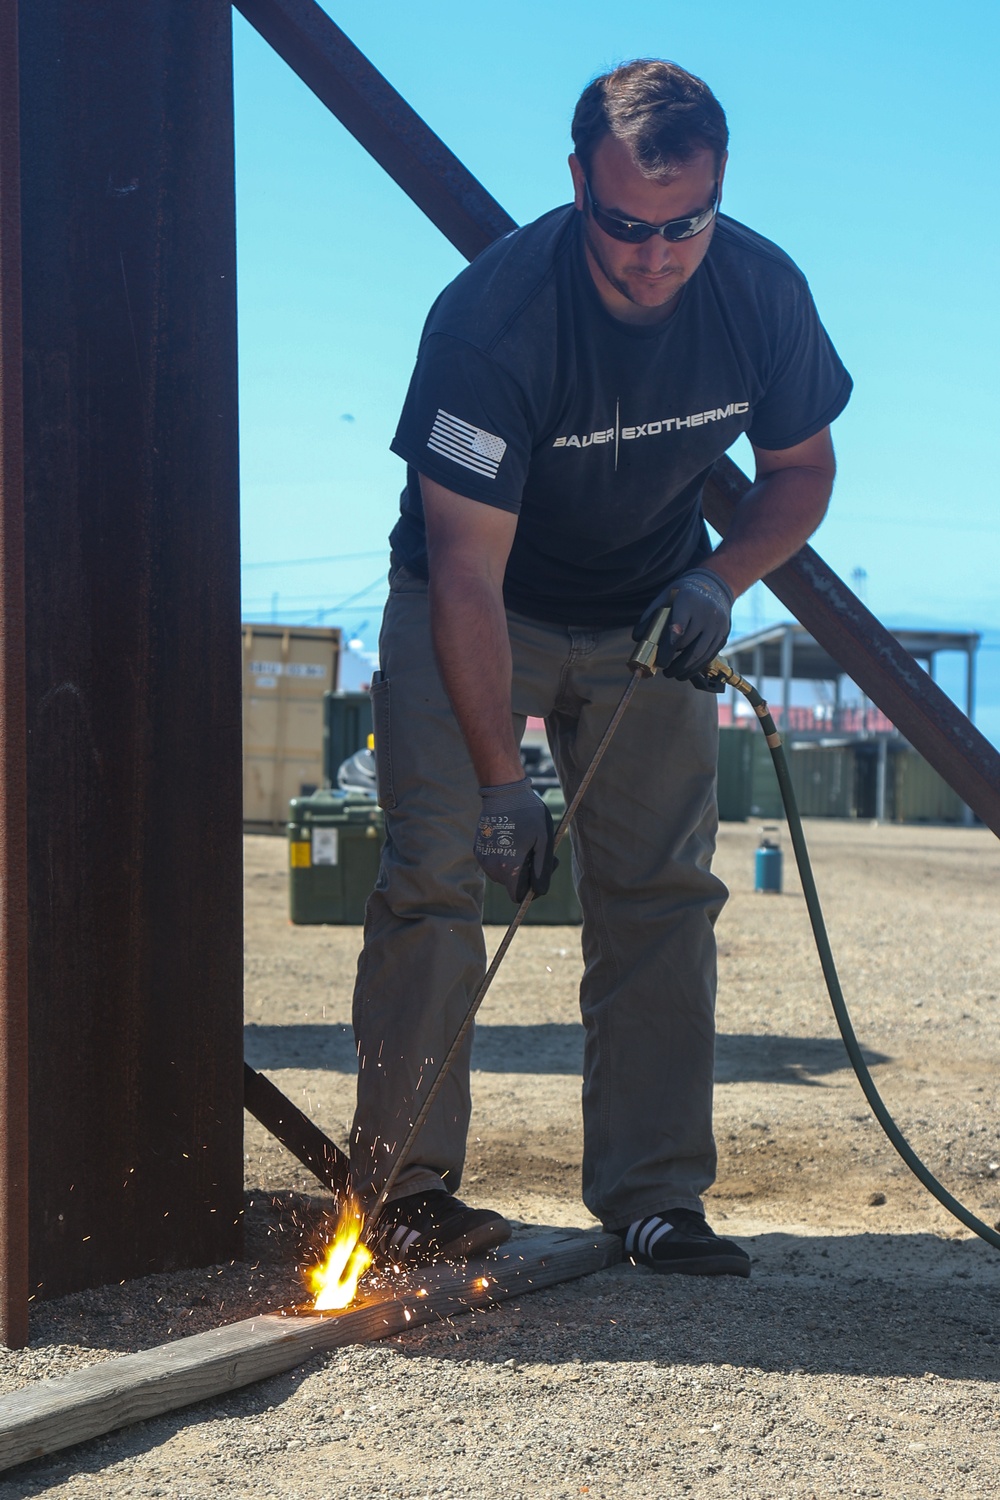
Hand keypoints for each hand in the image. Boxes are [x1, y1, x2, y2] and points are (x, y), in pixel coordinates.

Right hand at [475, 777, 555, 901]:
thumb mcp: (543, 841)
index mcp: (509, 868)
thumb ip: (542, 871)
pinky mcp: (478, 849)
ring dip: (514, 865)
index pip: (517, 896)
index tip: (540, 872)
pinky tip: (511, 837)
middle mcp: (491, 867)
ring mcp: (482, 858)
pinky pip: (493, 862)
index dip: (531, 890)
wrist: (504, 791)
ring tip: (525, 843)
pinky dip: (503, 856)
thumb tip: (539, 892)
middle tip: (539, 851)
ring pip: (502, 874)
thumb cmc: (529, 814)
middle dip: (525, 874)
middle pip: (510, 885)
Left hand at [634, 568, 732, 679]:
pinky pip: (709, 656)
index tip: (659, 661)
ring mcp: (717, 625)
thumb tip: (637, 638)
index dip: (668, 646)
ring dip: (685, 668)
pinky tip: (686, 671)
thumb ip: (651, 616)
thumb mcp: (665, 598)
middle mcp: (706, 612)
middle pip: (688, 643)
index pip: (678, 627)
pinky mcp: (723, 635)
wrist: (714, 587)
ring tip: (672, 674)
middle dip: (673, 659)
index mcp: (688, 600)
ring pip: (700, 653)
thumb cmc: (683, 595)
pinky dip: (696, 667)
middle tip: (661, 667)